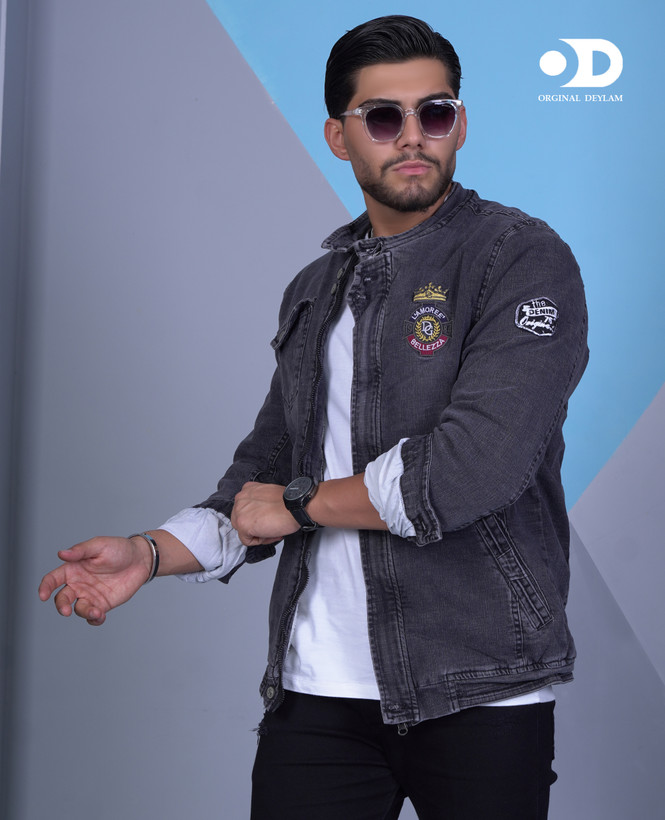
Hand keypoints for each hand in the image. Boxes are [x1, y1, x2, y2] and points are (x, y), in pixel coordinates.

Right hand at [38, 536, 152, 625]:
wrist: (140, 559)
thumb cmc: (118, 549)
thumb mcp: (99, 545)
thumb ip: (81, 551)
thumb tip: (61, 554)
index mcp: (73, 568)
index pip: (53, 579)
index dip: (45, 587)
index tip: (43, 595)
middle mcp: (78, 584)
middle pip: (62, 598)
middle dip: (61, 606)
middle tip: (66, 610)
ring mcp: (90, 595)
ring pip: (78, 609)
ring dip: (83, 613)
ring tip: (97, 612)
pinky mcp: (103, 604)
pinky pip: (93, 616)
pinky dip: (94, 620)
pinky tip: (100, 616)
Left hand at [231, 482, 298, 545]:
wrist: (295, 507)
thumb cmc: (288, 502)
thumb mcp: (269, 494)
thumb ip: (259, 501)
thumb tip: (259, 514)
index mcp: (247, 489)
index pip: (245, 509)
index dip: (257, 517)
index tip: (268, 519)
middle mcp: (240, 498)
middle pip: (241, 520)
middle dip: (255, 526)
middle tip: (270, 527)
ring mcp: (239, 512)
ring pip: (242, 531)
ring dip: (257, 534)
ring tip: (272, 531)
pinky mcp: (242, 524)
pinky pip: (247, 540)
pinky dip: (260, 541)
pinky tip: (272, 534)